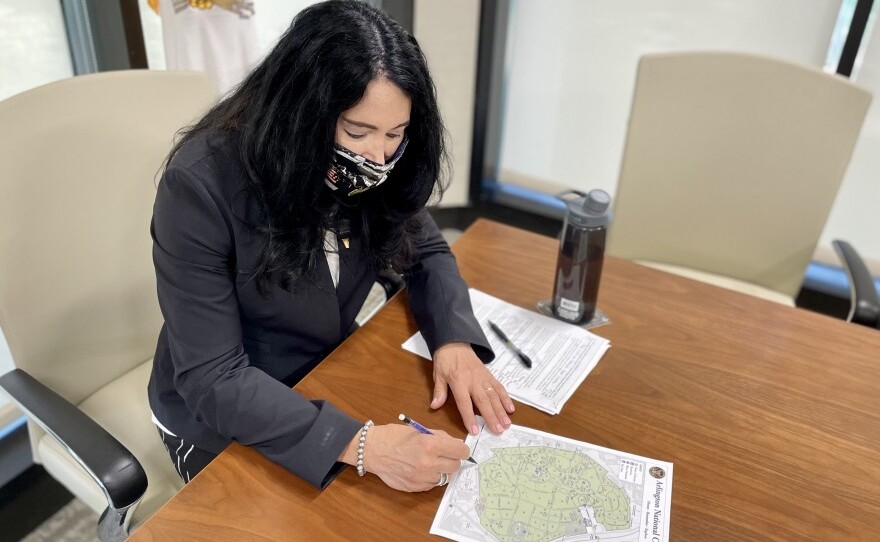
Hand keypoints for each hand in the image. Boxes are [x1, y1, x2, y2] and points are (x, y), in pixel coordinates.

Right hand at [339, 424, 468, 491]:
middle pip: (456, 466)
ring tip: (429, 461)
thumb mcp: (419, 430)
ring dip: (441, 470)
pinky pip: (432, 484)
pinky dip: (430, 477)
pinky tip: (419, 469)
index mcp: (430, 445)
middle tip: (444, 454)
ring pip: (445, 477)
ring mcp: (422, 478)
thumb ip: (439, 437)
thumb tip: (455, 444)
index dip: (462, 449)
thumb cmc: (393, 436)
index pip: (460, 451)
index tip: (460, 449)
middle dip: (452, 459)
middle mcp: (428, 463)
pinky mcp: (415, 488)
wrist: (371, 450)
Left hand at [431, 343, 514, 435]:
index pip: (464, 403)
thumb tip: (434, 406)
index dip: (469, 417)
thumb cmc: (445, 360)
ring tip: (507, 423)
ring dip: (501, 410)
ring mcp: (483, 378)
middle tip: (498, 430)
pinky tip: (510, 408)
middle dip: (491, 417)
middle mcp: (473, 381)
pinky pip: (499, 387)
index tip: (475, 430)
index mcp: (458, 382)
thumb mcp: (438, 375)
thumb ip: (439, 391)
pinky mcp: (489, 375)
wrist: (455, 343)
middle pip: (483, 401)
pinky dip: (505, 398)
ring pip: (494, 396)